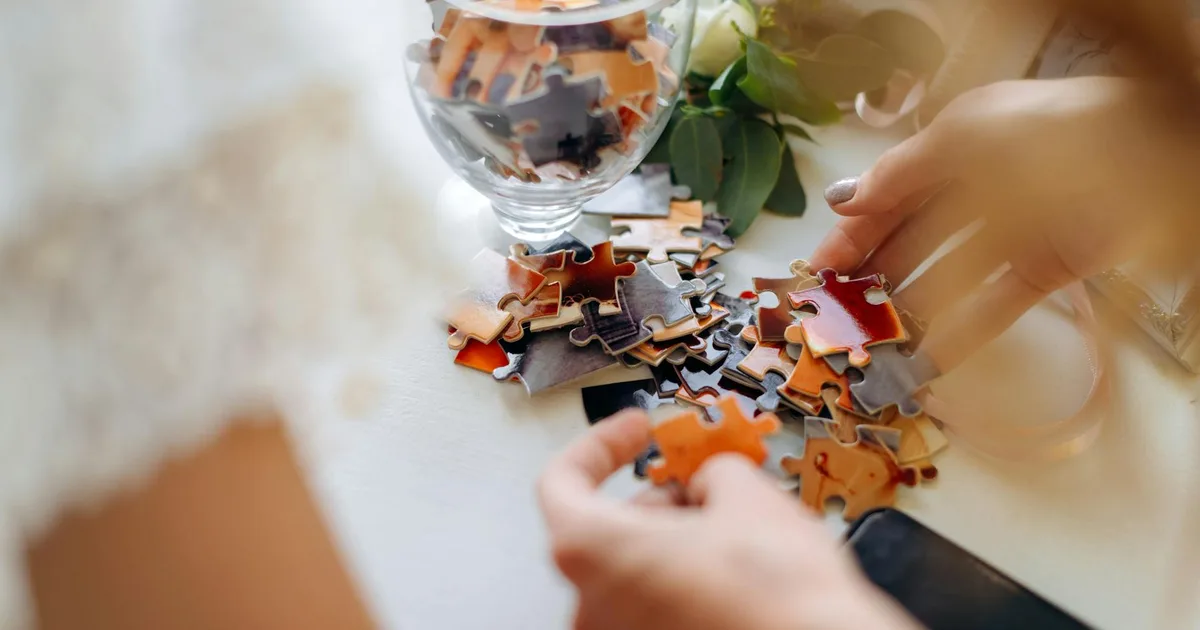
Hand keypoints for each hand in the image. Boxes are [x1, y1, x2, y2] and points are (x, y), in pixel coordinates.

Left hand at [537, 411, 917, 629]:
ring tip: (736, 532)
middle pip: (605, 533)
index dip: (602, 446)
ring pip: (635, 575)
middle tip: (705, 486)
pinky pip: (656, 611)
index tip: (634, 430)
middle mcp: (590, 606)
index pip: (562, 481)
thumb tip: (716, 481)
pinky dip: (686, 585)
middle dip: (659, 501)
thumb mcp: (748, 496)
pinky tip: (737, 577)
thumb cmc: (778, 602)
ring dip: (677, 543)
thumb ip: (713, 473)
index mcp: (591, 551)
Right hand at [811, 77, 1199, 370]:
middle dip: (870, 276)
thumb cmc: (1047, 129)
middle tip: (836, 316)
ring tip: (873, 344)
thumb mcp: (959, 136)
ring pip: (944, 276)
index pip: (885, 199)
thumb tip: (844, 201)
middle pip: (908, 240)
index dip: (849, 235)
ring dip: (907, 309)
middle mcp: (976, 187)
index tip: (815, 276)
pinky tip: (928, 357)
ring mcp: (1010, 230)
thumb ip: (898, 174)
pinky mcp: (1044, 268)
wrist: (1143, 152)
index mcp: (951, 148)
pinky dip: (961, 331)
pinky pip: (993, 304)